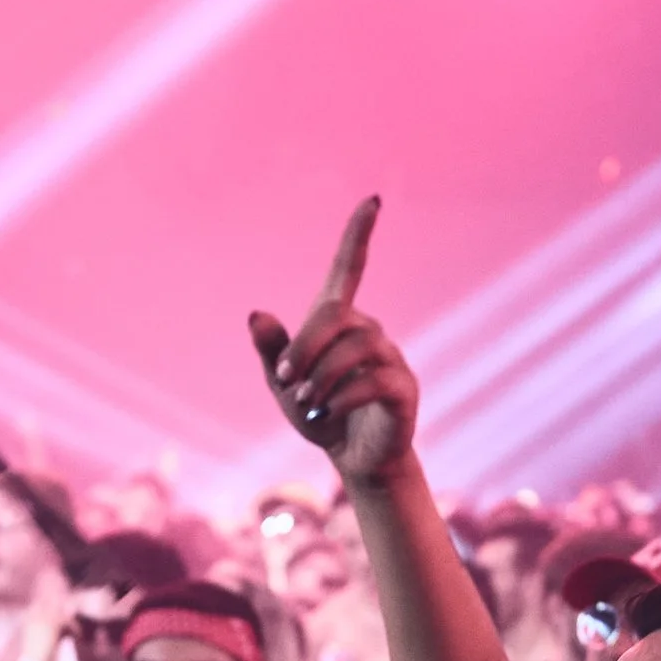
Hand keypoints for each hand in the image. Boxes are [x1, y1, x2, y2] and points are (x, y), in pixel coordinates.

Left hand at [249, 198, 415, 485]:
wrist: (353, 460)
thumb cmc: (318, 413)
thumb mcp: (283, 385)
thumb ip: (271, 351)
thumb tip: (256, 312)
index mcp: (339, 323)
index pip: (351, 268)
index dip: (360, 234)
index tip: (373, 200)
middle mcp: (370, 331)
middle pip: (337, 316)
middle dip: (305, 345)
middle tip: (285, 379)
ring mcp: (392, 358)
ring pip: (357, 346)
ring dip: (322, 375)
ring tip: (306, 403)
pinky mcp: (404, 388)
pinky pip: (375, 379)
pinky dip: (342, 397)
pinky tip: (326, 413)